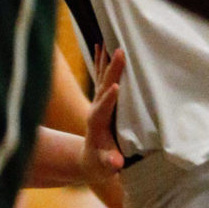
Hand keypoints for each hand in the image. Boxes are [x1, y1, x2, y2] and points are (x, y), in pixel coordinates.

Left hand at [80, 46, 125, 183]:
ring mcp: (97, 101)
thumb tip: (116, 163)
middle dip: (112, 69)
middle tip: (119, 51)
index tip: (115, 87)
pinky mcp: (100, 97)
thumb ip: (109, 162)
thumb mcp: (105, 166)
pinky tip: (100, 45)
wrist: (89, 160)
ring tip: (108, 40)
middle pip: (103, 86)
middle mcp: (95, 108)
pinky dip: (101, 60)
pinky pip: (100, 75)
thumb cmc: (100, 164)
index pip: (104, 109)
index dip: (109, 99)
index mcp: (98, 124)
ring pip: (101, 76)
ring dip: (105, 59)